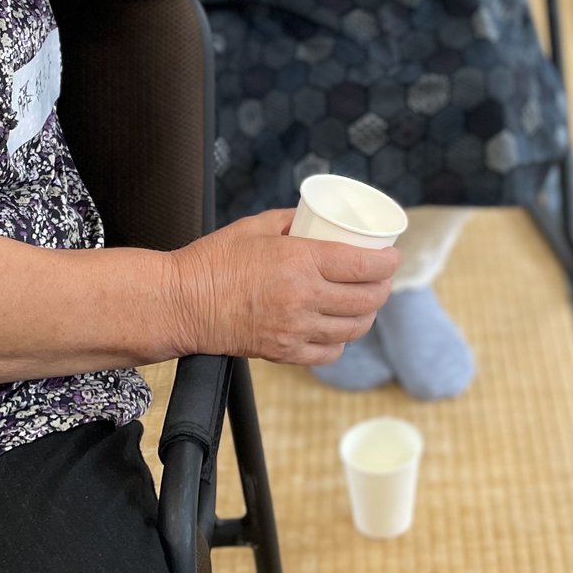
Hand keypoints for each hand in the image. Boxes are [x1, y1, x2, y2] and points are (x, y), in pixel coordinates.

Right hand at [173, 209, 397, 364]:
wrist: (181, 303)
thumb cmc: (213, 261)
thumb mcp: (255, 226)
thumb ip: (291, 222)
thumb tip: (316, 219)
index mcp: (300, 261)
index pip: (364, 265)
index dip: (387, 262)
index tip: (391, 256)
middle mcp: (303, 297)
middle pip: (366, 298)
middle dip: (382, 287)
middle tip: (381, 278)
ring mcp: (295, 329)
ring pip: (353, 328)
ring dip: (366, 315)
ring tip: (364, 303)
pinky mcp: (283, 352)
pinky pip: (329, 353)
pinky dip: (340, 342)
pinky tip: (337, 329)